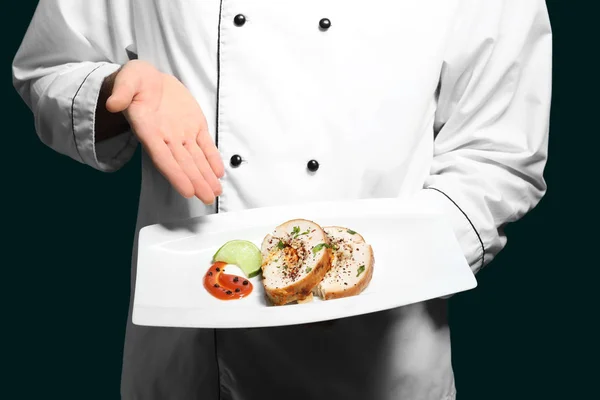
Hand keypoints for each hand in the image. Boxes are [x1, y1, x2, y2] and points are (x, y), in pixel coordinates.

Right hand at [104, 60, 223, 203]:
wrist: (150, 79)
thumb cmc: (135, 81)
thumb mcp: (127, 80)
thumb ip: (122, 92)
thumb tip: (113, 103)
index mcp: (148, 129)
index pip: (162, 157)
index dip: (175, 174)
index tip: (187, 190)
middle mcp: (166, 137)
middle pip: (182, 164)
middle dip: (196, 181)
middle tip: (208, 198)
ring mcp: (182, 133)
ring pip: (196, 159)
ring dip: (206, 176)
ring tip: (215, 192)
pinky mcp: (195, 126)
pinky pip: (206, 145)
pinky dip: (213, 159)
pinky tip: (219, 173)